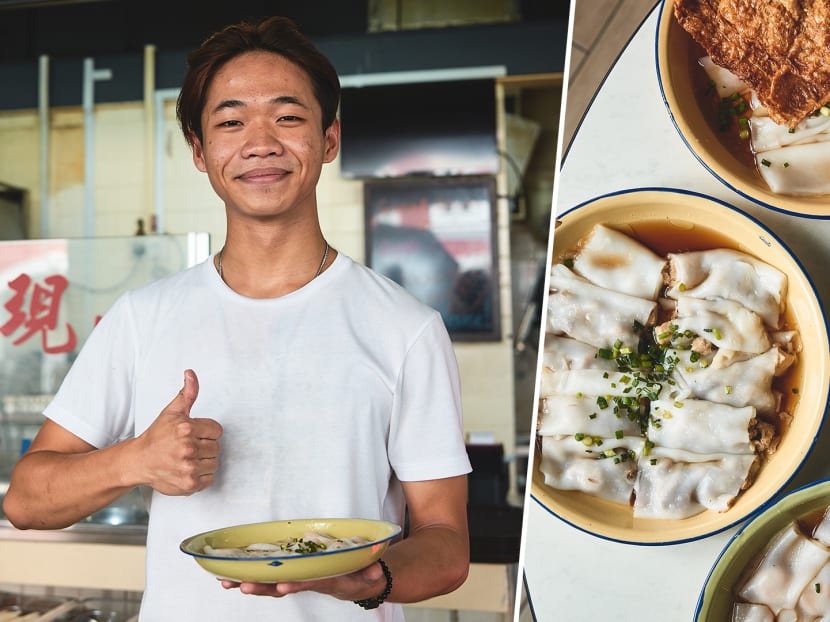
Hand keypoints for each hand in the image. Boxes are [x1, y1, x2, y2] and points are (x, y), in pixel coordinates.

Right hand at [133, 369, 222, 494]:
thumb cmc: (156, 437)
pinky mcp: (189, 484)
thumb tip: (191, 374)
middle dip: (205, 446)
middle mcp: (188, 448)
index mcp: (186, 428)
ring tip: (187, 458)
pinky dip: (201, 476)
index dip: (206, 432)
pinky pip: (210, 479)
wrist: (138, 462)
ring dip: (204, 462)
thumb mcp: (172, 412)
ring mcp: (189, 467)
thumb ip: (187, 393)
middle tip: (187, 447)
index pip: (217, 430)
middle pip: (217, 447)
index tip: (193, 434)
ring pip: (214, 463)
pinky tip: (187, 469)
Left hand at [219, 560, 386, 600]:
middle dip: (263, 587)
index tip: (283, 585)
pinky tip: (232, 576)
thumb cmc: (361, 575)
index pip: (309, 583)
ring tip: (227, 582)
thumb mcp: (369, 574)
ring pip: (271, 584)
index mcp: (326, 581)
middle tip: (244, 586)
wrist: (357, 583)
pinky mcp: (293, 574)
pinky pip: (270, 577)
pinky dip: (251, 576)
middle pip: (282, 587)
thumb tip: (376, 571)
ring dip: (249, 583)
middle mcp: (307, 582)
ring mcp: (298, 579)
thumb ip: (371, 571)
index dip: (297, 584)